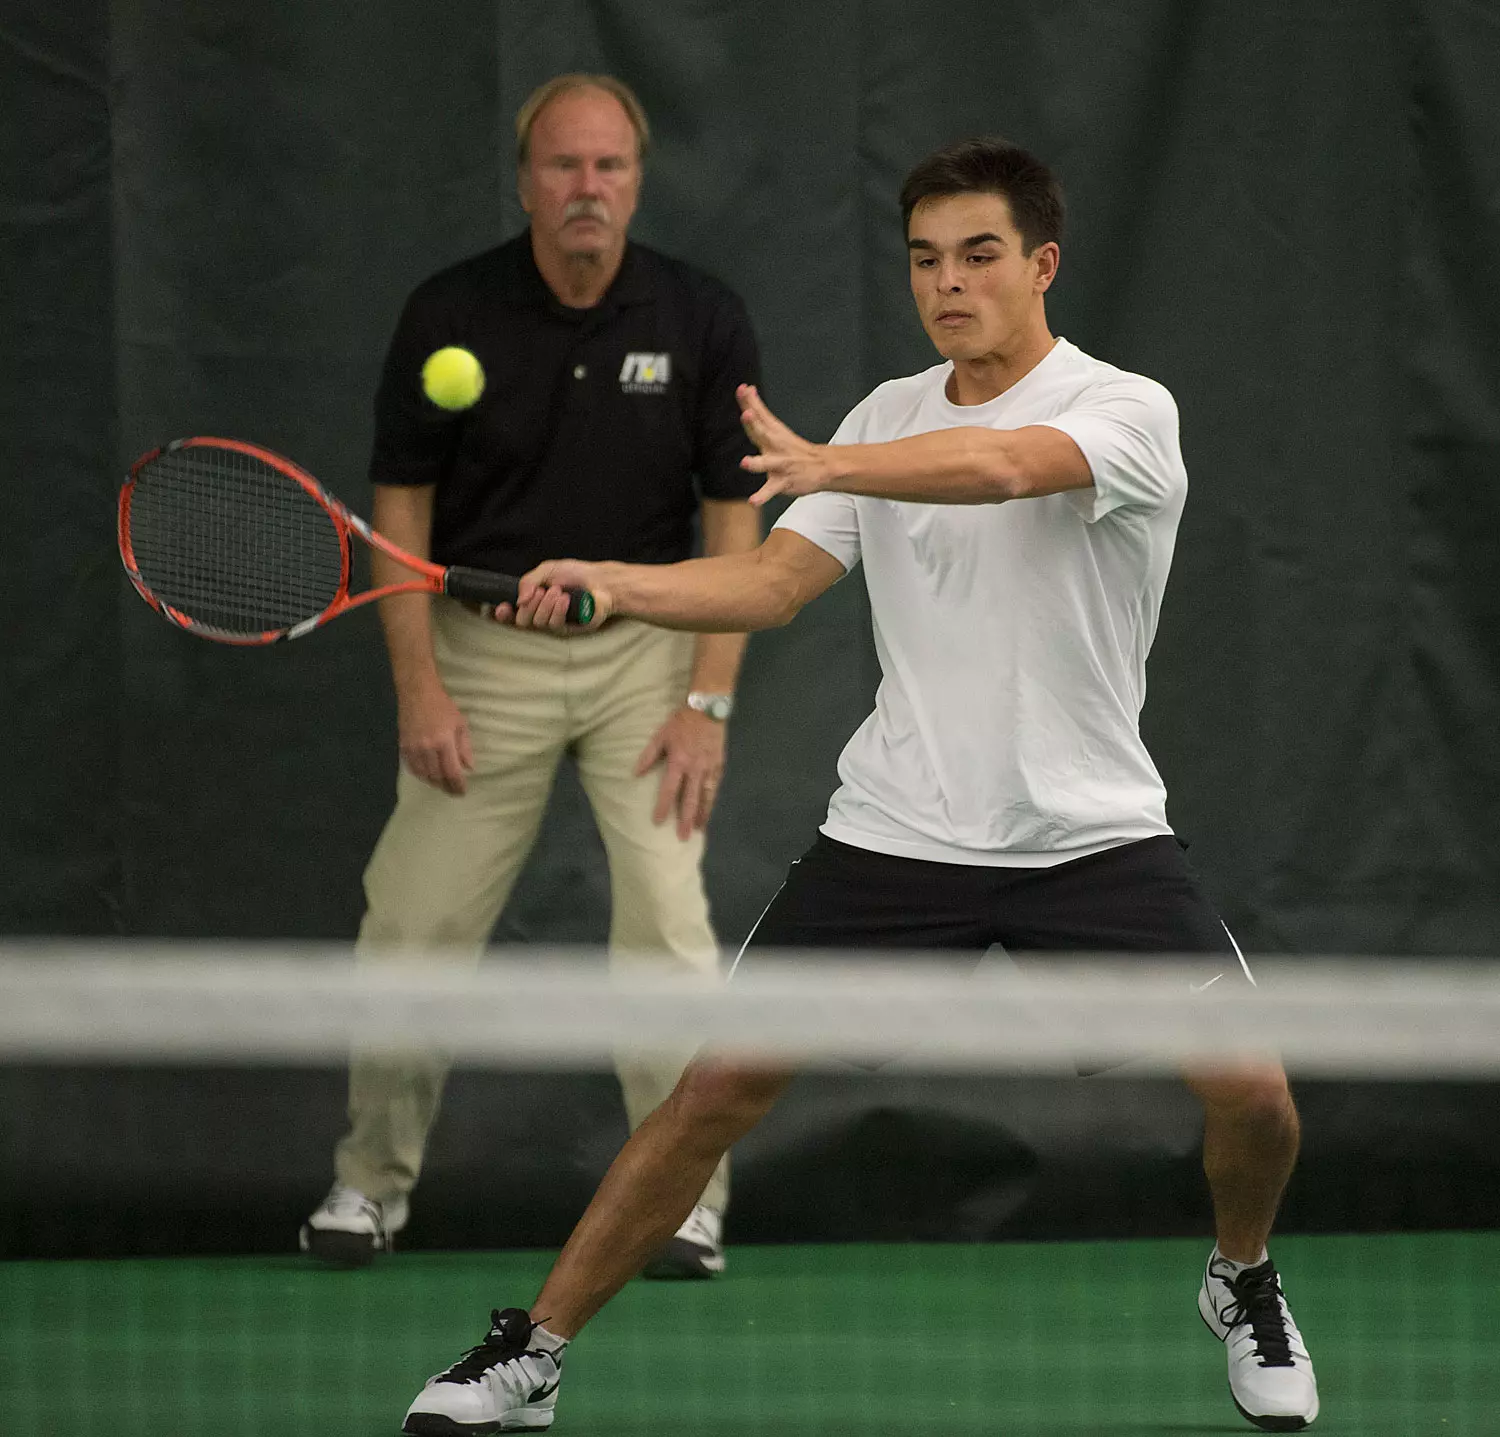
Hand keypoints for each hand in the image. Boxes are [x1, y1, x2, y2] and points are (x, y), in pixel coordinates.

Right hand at [397, 683, 473, 795]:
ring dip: (434, 783)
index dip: (458, 785)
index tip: (462, 792)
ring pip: (424, 775)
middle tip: (453, 792)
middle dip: (446, 787)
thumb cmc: (442, 706)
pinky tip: (428, 776)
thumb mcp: (460, 724)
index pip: (452, 772)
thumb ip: (465, 748)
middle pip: (437, 777)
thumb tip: (468, 768)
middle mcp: (427, 749)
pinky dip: (421, 775)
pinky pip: (412, 768)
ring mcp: (413, 749)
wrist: (417, 693)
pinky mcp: (403, 747)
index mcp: (444, 742)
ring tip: (442, 786)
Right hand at [510, 560, 613, 631]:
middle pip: (522, 621)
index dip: (502, 615)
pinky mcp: (569, 630)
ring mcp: (554, 625)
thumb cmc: (574, 574)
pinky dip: (558, 611)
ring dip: (546, 605)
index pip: (510, 615)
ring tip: (559, 591)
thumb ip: (529, 581)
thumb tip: (518, 600)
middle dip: (529, 605)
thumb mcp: (547, 570)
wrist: (600, 580)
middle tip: (541, 591)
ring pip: (538, 623)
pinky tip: (565, 599)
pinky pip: (556, 626)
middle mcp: (540, 616)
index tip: (500, 607)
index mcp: (532, 602)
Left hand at [636, 705, 727, 839]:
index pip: (669, 790)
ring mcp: (710, 768)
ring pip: (706, 796)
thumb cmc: (681, 722)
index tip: (657, 822)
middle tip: (682, 837)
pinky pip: (715, 787)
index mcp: (679, 762)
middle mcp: (695, 769)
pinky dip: (712, 800)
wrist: (707, 709)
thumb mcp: (661, 735)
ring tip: (698, 830)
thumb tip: (635, 774)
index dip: (663, 806)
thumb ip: (648, 755)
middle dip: (685, 819)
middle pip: (690, 799)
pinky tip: (709, 809)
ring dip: (702, 814)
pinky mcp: (720, 765)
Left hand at [738, 383, 835, 505]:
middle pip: (763, 433)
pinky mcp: (783, 482)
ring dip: (756, 462)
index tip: (743, 389)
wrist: (823, 467)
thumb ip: (759, 410)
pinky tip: (753, 501)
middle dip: (755, 424)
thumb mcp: (777, 427)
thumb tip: (748, 389)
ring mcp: (780, 464)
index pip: (760, 414)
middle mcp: (776, 446)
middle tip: (747, 414)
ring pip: (767, 463)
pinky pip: (771, 491)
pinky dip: (762, 496)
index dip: (751, 402)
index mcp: (773, 433)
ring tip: (745, 462)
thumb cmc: (793, 448)